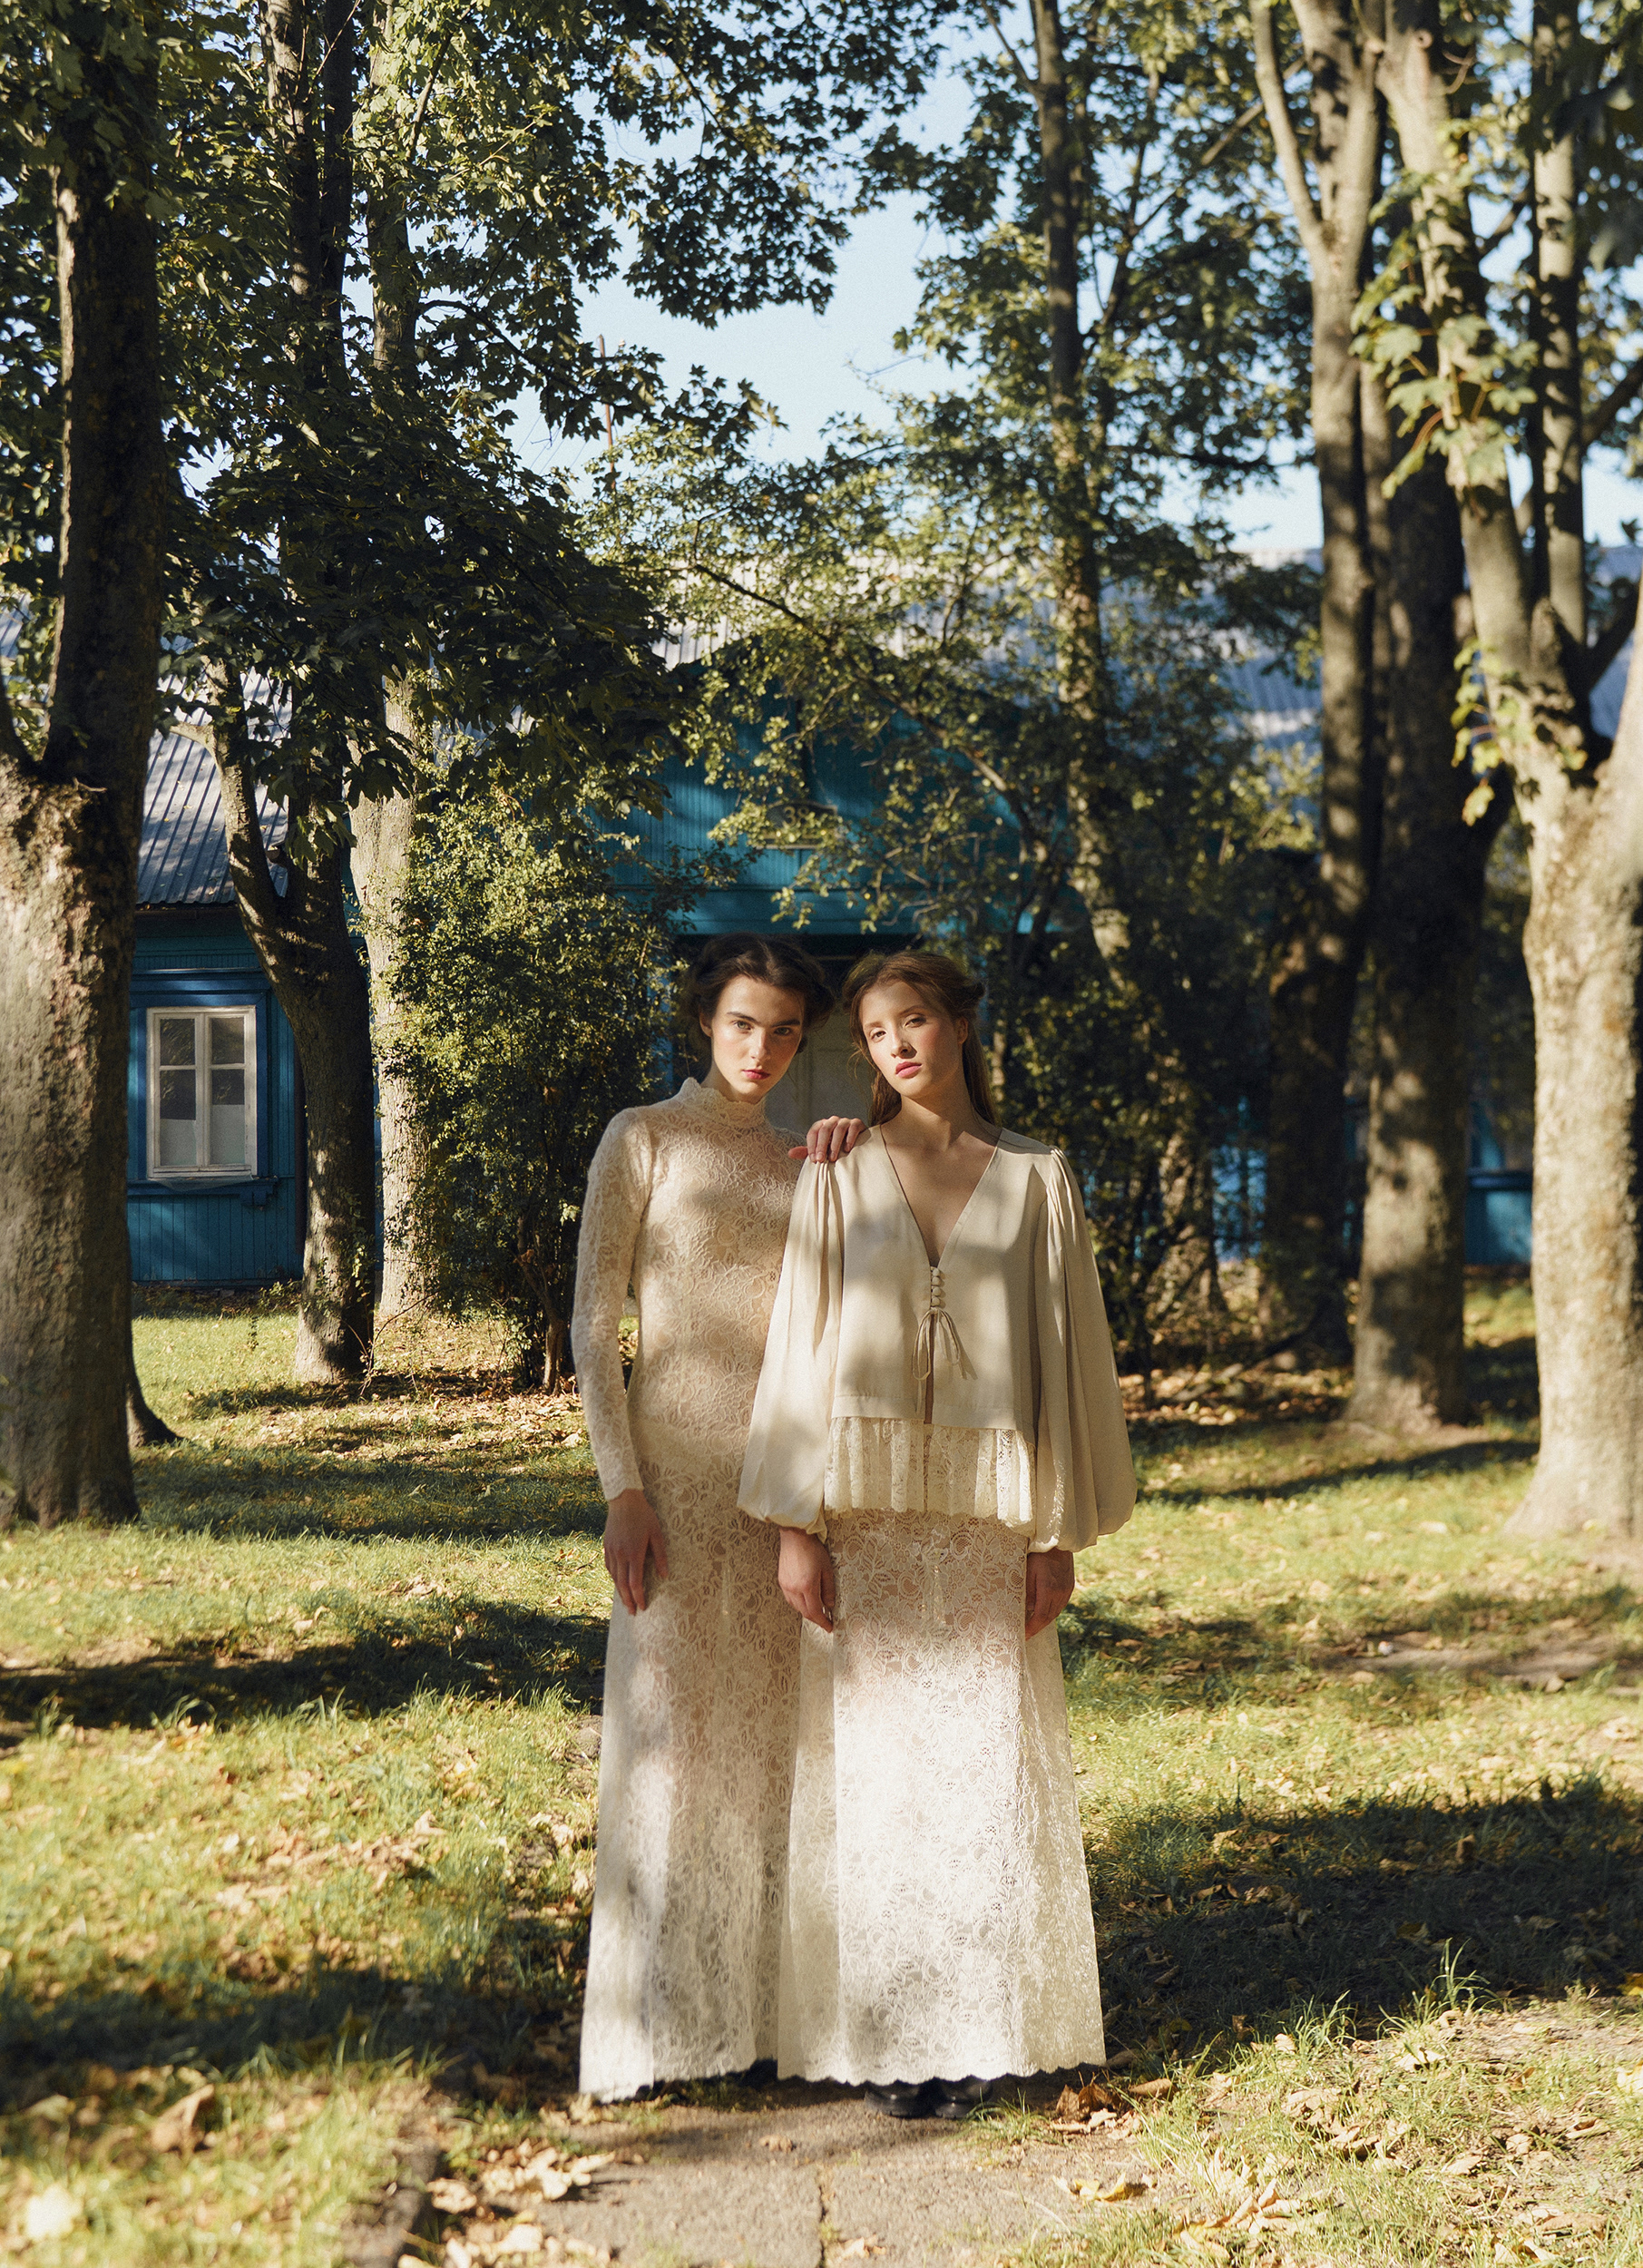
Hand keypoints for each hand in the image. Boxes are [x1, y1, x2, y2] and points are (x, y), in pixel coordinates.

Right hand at [604, 1488, 668, 1614]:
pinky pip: (609, 1567)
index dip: (638, 1597)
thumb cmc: (644, 1515)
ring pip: (614, 1577)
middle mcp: (620, 1554)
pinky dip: (614, 1578)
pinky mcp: (606, 1546)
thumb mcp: (657, 1534)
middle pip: (622, 1584)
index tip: (642, 1607)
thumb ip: (661, 1556)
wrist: (624, 1500)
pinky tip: (618, 1582)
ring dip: (619, 1591)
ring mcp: (611, 1551)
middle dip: (627, 1600)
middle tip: (632, 1612)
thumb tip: (665, 1575)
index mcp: (634, 1552)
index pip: (635, 1582)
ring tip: (625, 1601)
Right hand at [778, 1526, 836, 1630]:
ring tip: (817, 1609)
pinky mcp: (781, 1581)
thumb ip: (828, 1589)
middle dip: (816, 1618)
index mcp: (807, 1586)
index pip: (814, 1612)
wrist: (795, 1536)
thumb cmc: (812, 1549)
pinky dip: (799, 1603)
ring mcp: (786, 1586)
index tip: (830, 1627)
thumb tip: (829, 1605)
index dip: (823, 1622)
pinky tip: (805, 1598)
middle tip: (825, 1620)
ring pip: (796, 1607)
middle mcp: (794, 1589)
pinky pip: (790, 1599)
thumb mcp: (827, 1569)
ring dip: (807, 1611)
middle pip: (804, 1612)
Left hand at [789, 1115, 865, 1163]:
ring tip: (833, 1158)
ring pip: (838, 1129)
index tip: (813, 1160)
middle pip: (824, 1130)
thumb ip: (807, 1151)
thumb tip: (790, 1153)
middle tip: (821, 1160)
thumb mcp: (821, 1150)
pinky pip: (852, 1128)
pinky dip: (849, 1138)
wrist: (856, 1144)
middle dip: (821, 1146)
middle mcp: (832, 1121)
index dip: (812, 1146)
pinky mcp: (857, 1123)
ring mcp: (845, 1121)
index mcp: (821, 1125)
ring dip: (834, 1145)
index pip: (813, 1133)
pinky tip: (847, 1149)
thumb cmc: (835, 1147)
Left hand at [1025, 1547, 1075, 1638]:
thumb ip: (1028, 1592)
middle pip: (1049, 1618)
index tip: (1023, 1636)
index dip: (1032, 1629)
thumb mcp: (1027, 1571)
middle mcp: (1061, 1593)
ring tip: (1033, 1626)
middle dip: (1037, 1628)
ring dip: (1045, 1620)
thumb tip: (1028, 1610)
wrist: (1058, 1541)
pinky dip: (1051, 1611)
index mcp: (1049, 1590)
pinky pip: (1060, 1604)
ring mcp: (1067, 1590)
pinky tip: (1044, 1611)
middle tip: (1026, 1634)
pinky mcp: (1069, 1586)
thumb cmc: (1038, 1554)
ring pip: (1055, 1612)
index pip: (1040, 1617)